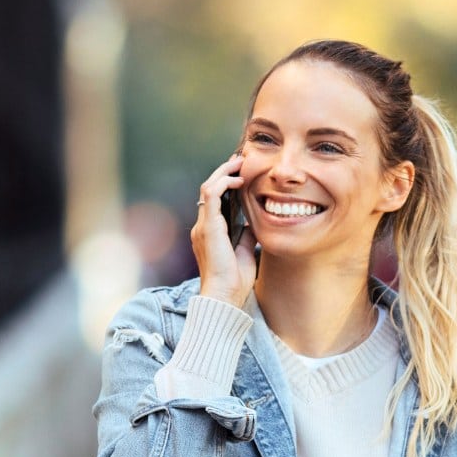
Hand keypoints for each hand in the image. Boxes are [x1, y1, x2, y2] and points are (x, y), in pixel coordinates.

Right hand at [191, 153, 257, 307]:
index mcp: (210, 233)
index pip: (214, 201)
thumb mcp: (244, 251)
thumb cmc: (234, 281)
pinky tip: (238, 180)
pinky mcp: (208, 227)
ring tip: (240, 163)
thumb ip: (246, 234)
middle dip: (225, 173)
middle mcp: (202, 227)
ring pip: (208, 187)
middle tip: (241, 160)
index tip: (242, 173)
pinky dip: (224, 183)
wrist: (224, 296)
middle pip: (209, 190)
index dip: (226, 184)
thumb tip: (254, 221)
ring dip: (224, 172)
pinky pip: (211, 195)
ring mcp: (202, 226)